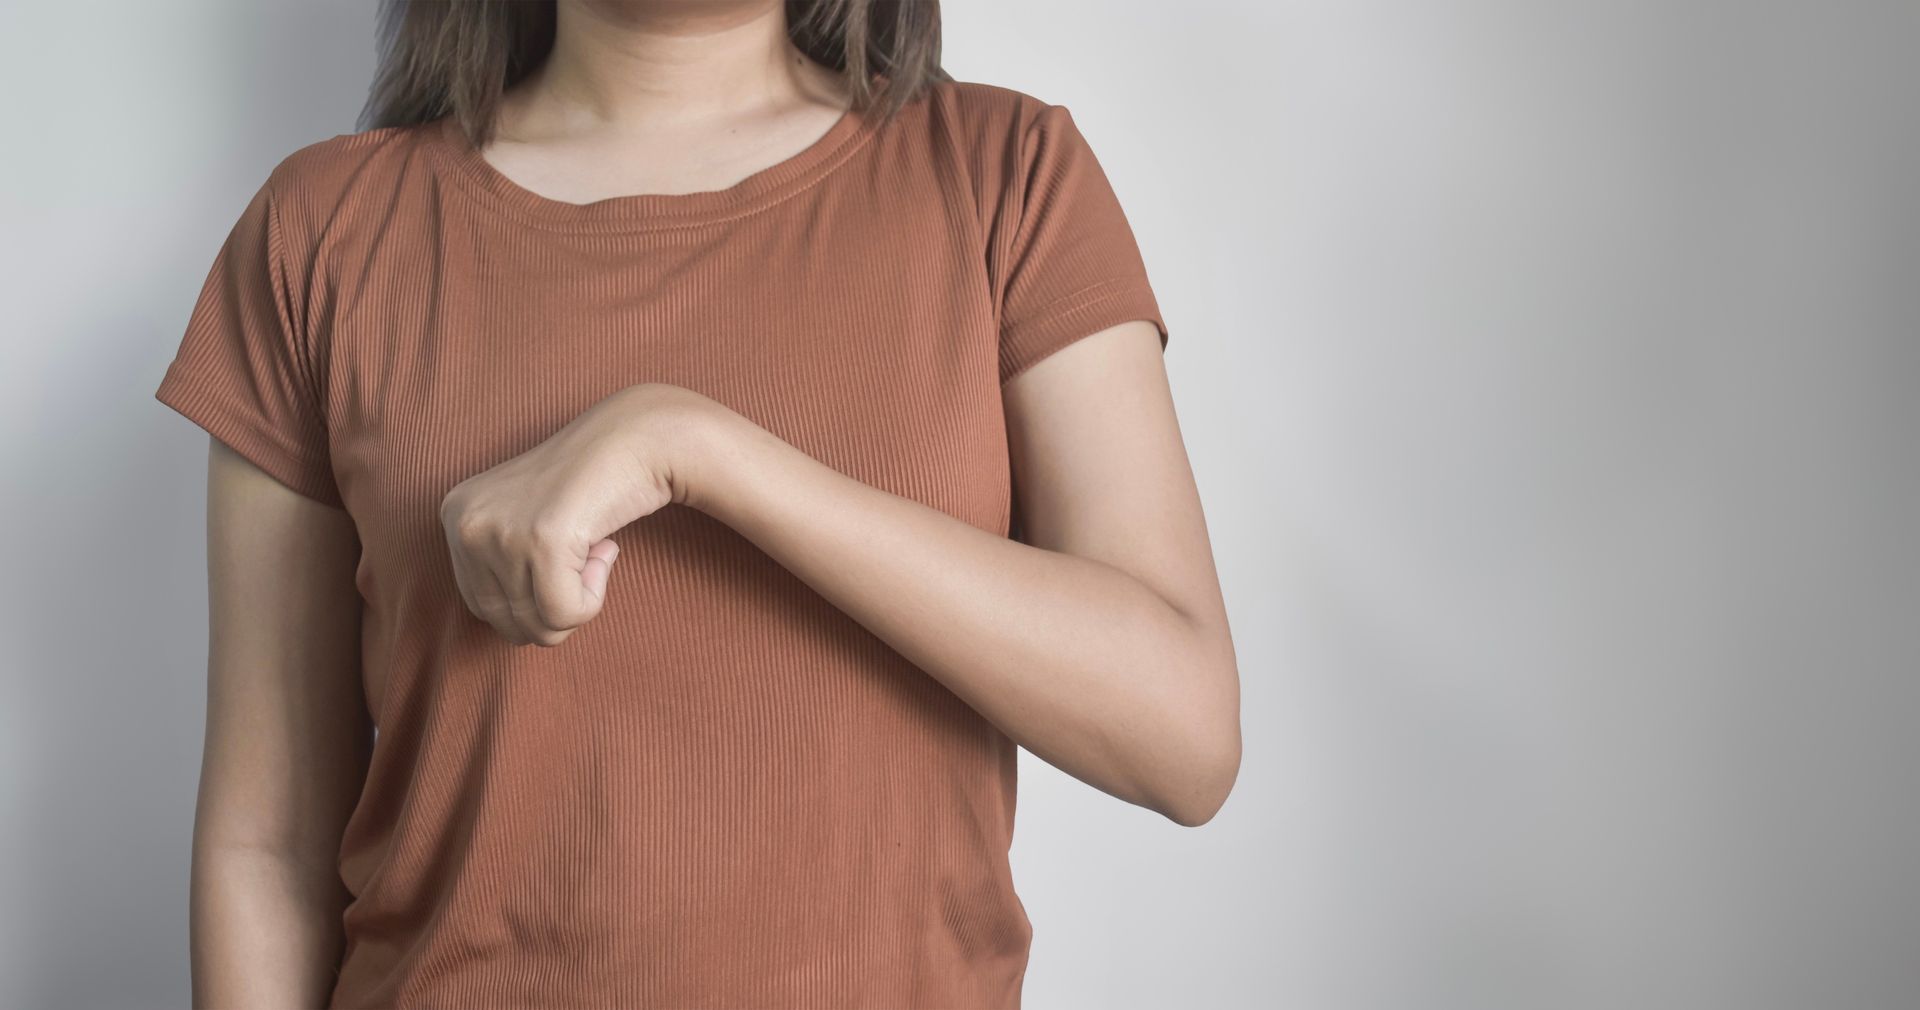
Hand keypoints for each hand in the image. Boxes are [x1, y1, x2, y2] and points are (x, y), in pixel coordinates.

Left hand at [438, 382, 713, 645]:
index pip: (482, 607)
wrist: (635, 437)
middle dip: (554, 608)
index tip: (562, 552)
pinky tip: (604, 549)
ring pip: (539, 625)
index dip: (534, 597)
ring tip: (592, 547)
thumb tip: (518, 633)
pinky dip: (595, 597)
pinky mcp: (540, 541)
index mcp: (454, 514)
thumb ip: (503, 569)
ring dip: (580, 599)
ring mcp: (500, 532)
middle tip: (582, 555)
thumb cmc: (589, 486)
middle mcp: (465, 523)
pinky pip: (566, 614)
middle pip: (506, 624)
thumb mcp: (523, 521)